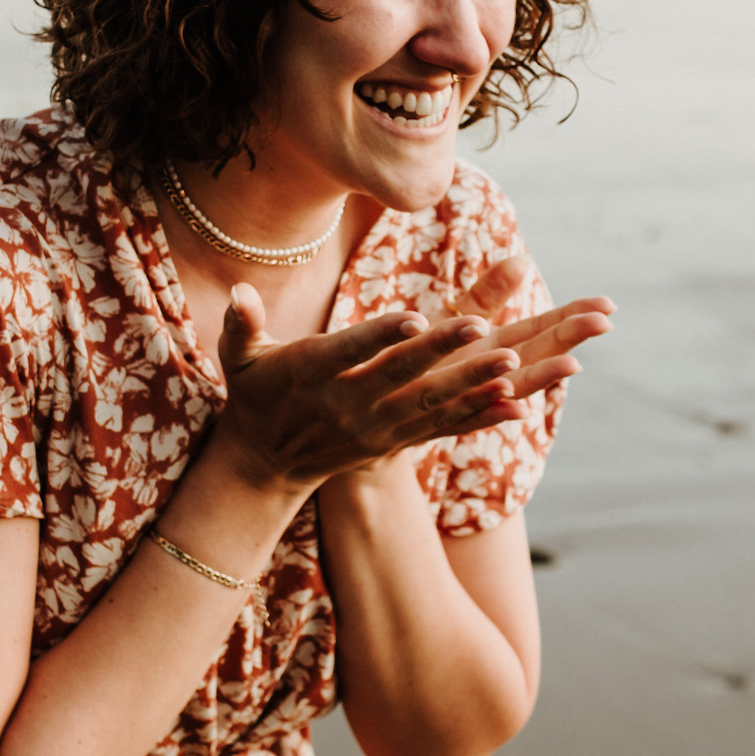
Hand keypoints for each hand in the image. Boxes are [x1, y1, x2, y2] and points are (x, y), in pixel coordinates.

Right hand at [210, 284, 530, 494]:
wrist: (267, 464)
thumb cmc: (255, 394)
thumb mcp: (239, 358)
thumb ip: (241, 323)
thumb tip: (237, 291)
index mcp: (311, 374)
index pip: (350, 351)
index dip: (382, 336)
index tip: (414, 318)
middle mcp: (347, 404)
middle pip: (400, 377)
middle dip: (442, 353)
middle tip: (482, 327)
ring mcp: (374, 428)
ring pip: (430, 405)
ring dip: (473, 385)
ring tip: (513, 363)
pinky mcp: (394, 442)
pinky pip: (443, 428)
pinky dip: (479, 417)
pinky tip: (517, 404)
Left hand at [439, 253, 615, 404]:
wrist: (380, 408)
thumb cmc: (423, 360)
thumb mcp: (457, 322)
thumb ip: (488, 296)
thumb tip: (523, 260)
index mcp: (496, 350)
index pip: (543, 330)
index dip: (573, 318)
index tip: (608, 306)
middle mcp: (489, 375)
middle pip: (536, 354)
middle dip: (569, 339)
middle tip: (604, 323)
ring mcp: (468, 396)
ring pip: (510, 386)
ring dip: (540, 376)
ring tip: (573, 364)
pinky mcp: (438, 416)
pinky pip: (469, 415)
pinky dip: (493, 411)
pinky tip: (516, 406)